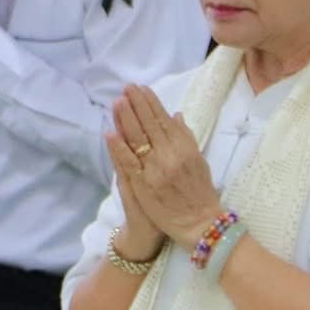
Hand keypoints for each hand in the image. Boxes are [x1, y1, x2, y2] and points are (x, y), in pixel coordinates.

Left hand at [108, 84, 221, 247]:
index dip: (151, 103)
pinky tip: (110, 133)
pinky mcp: (143, 185)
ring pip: (138, 140)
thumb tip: (176, 115)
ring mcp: (155, 170)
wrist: (198, 222)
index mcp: (184, 148)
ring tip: (118, 102)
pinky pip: (129, 164)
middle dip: (137, 104)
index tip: (141, 88)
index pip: (164, 120)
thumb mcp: (198, 160)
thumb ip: (186, 137)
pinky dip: (119, 148)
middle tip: (126, 87)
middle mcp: (170, 156)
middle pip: (149, 125)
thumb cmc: (199, 191)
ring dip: (127, 119)